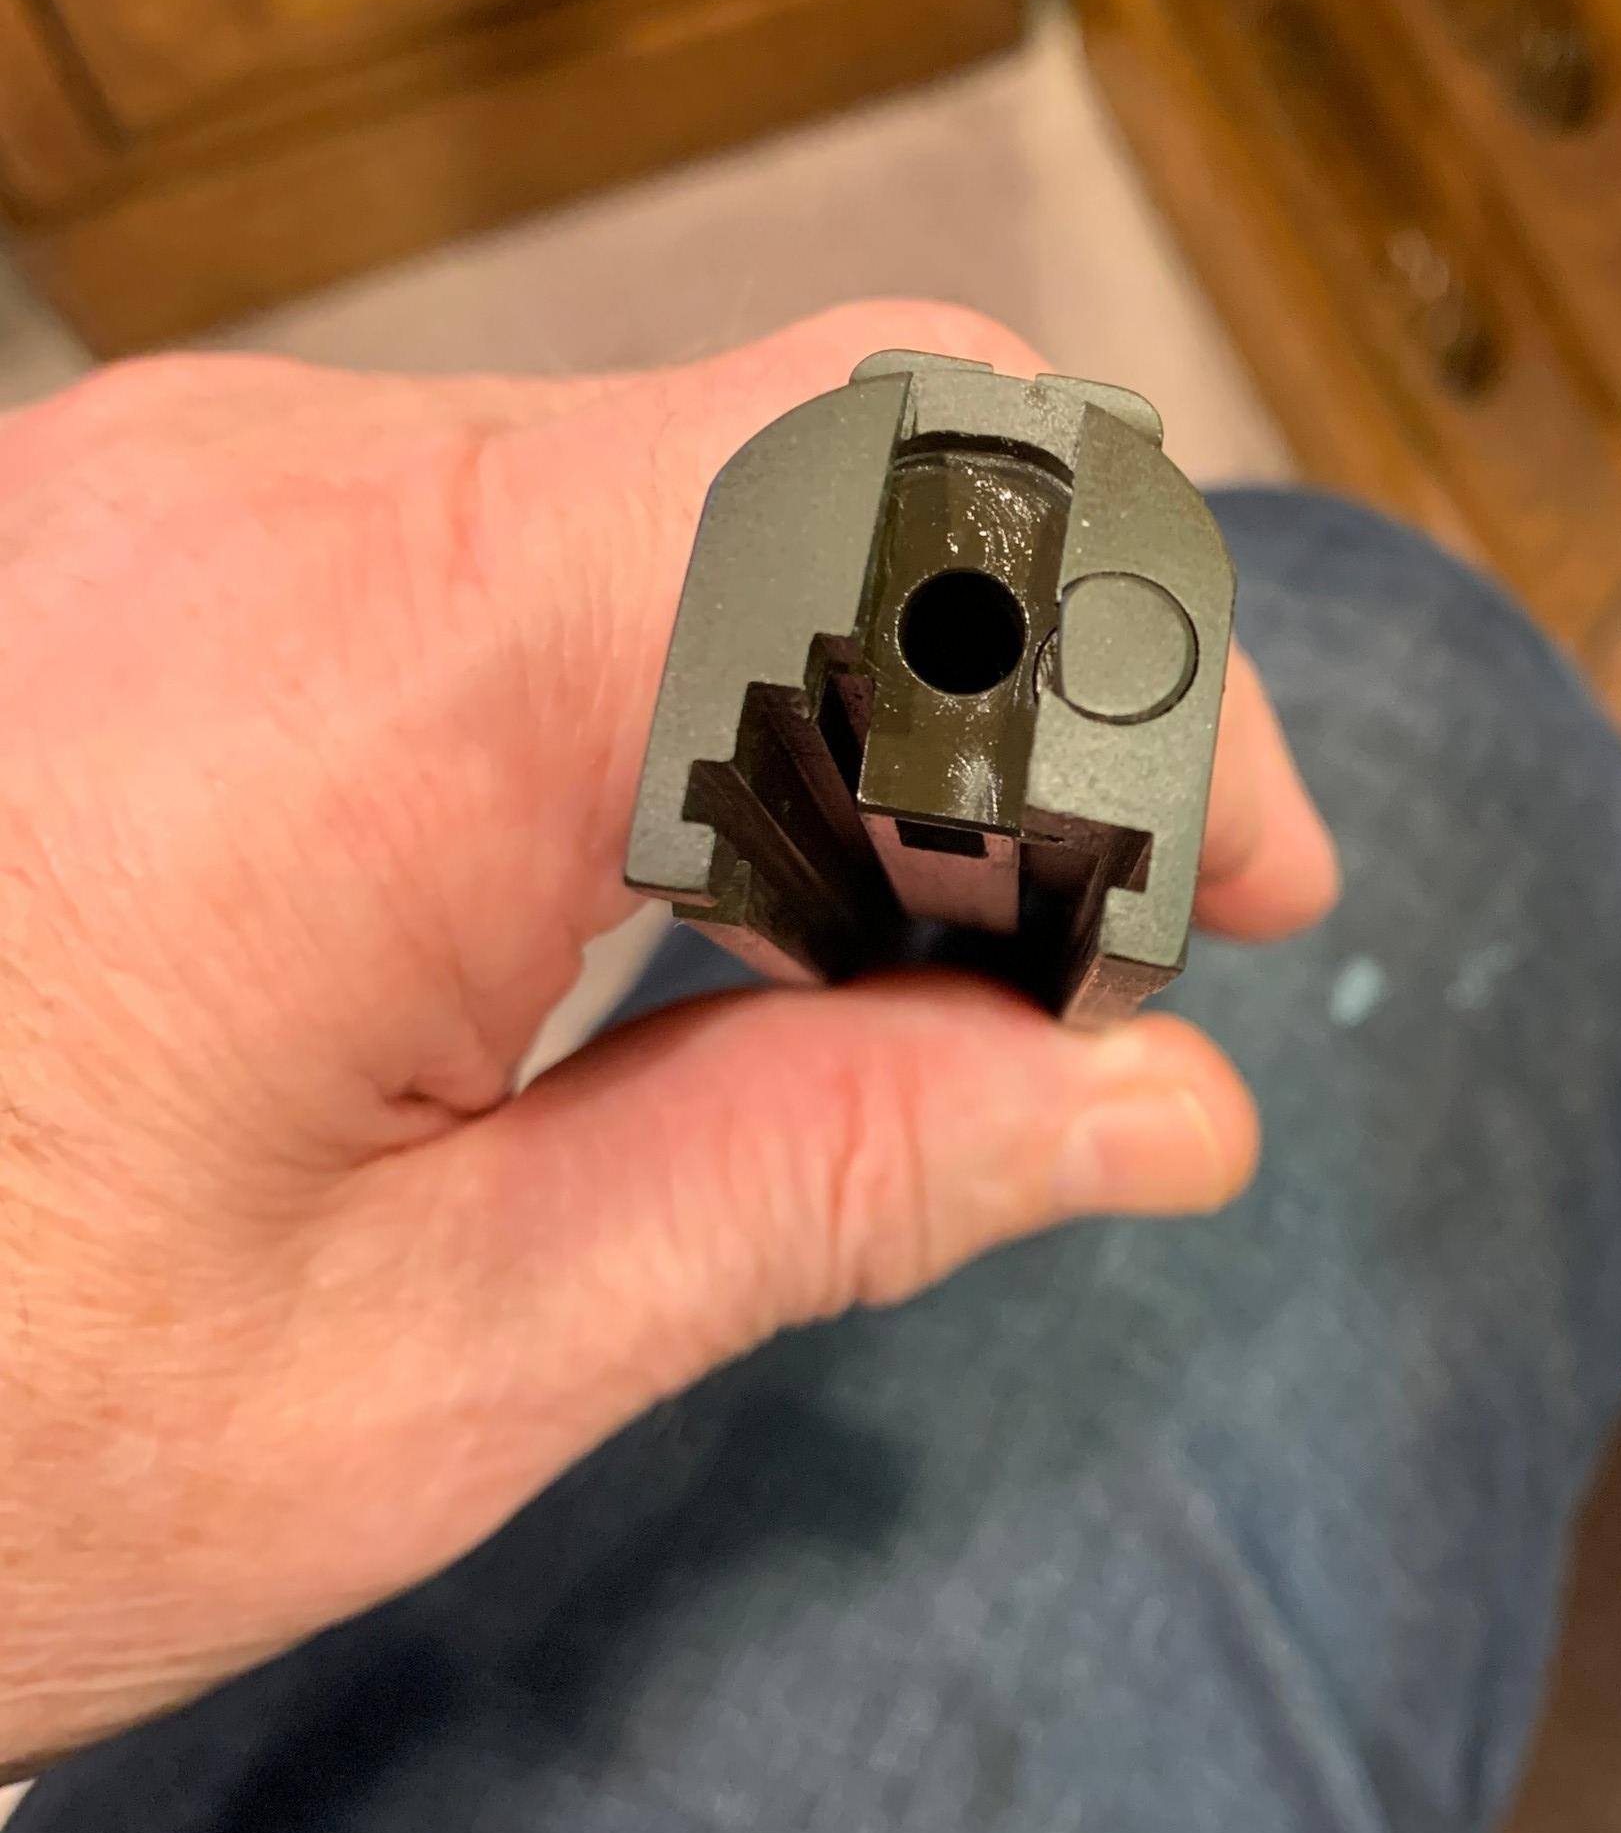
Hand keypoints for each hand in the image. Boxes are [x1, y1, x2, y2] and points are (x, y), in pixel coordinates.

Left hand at [0, 303, 1336, 1775]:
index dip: (1167, 682)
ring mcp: (200, 477)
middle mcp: (297, 483)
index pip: (943, 501)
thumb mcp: (418, 1372)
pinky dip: (684, 704)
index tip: (1255, 905)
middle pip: (842, 459)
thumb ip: (822, 1184)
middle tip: (1098, 980)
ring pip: (695, 490)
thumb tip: (1158, 1107)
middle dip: (1042, 705)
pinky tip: (682, 922)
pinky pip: (525, 540)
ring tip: (892, 996)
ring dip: (863, 715)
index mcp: (399, 661)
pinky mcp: (153, 532)